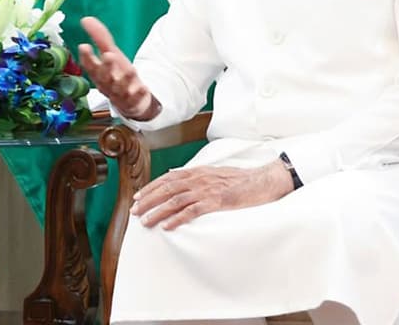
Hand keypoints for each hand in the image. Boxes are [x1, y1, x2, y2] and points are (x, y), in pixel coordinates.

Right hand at [77, 16, 159, 119]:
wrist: (131, 100)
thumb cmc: (117, 74)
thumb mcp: (110, 54)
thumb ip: (100, 38)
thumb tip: (85, 19)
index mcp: (99, 73)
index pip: (89, 65)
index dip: (86, 57)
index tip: (84, 46)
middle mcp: (107, 84)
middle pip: (104, 77)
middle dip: (106, 67)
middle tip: (108, 55)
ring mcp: (120, 94)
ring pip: (120, 88)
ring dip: (124, 80)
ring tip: (130, 69)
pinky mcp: (133, 102)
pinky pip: (135, 99)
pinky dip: (139, 95)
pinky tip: (143, 88)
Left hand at [131, 159, 293, 229]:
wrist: (263, 181)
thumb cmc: (240, 180)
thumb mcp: (215, 173)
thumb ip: (195, 175)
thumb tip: (174, 176)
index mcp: (197, 172)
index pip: (167, 178)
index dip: (150, 188)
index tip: (137, 197)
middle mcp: (199, 178)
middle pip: (166, 188)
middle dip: (148, 200)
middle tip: (134, 212)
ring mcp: (207, 190)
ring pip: (175, 200)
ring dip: (158, 211)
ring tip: (146, 221)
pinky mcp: (217, 201)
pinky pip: (193, 210)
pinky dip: (178, 218)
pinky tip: (168, 226)